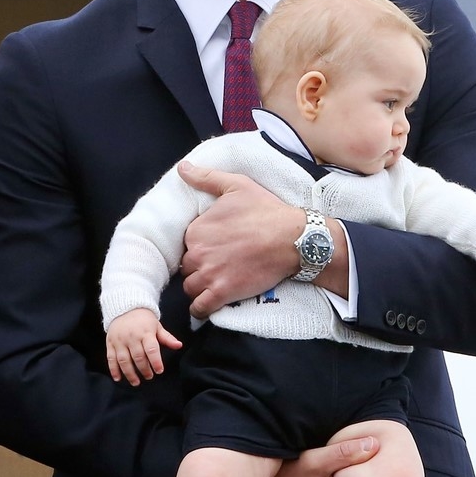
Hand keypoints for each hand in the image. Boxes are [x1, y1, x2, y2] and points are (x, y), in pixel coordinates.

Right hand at [106, 308, 182, 385]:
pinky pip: (111, 358)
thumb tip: (179, 346)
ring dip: (130, 373)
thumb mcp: (157, 326)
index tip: (159, 371)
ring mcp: (119, 340)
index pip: (151, 349)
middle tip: (149, 376)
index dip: (156, 361)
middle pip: (138, 357)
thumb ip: (167, 338)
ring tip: (136, 382)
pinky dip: (114, 369)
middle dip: (144, 369)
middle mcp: (132, 337)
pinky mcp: (110, 343)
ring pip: (124, 360)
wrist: (125, 308)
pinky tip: (118, 378)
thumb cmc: (144, 320)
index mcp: (146, 332)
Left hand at [177, 161, 304, 318]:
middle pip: (186, 267)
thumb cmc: (266, 210)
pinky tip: (210, 302)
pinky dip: (202, 308)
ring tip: (216, 282)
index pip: (185, 244)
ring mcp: (209, 275)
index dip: (199, 246)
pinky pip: (200, 308)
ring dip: (200, 287)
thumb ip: (206, 178)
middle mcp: (198, 253)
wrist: (293, 238)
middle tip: (218, 264)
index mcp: (197, 229)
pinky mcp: (222, 293)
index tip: (214, 247)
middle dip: (199, 266)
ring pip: (190, 287)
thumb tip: (182, 168)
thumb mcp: (237, 186)